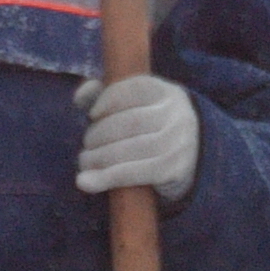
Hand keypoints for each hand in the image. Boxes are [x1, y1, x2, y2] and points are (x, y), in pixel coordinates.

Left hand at [73, 72, 200, 202]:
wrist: (189, 159)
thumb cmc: (150, 128)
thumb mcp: (134, 106)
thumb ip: (104, 95)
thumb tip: (80, 96)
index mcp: (166, 92)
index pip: (135, 88)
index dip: (109, 99)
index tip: (91, 114)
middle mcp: (178, 115)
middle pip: (131, 121)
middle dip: (100, 133)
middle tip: (86, 144)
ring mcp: (179, 143)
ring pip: (132, 148)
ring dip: (100, 157)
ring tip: (85, 162)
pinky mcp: (174, 170)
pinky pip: (136, 173)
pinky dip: (107, 177)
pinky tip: (87, 181)